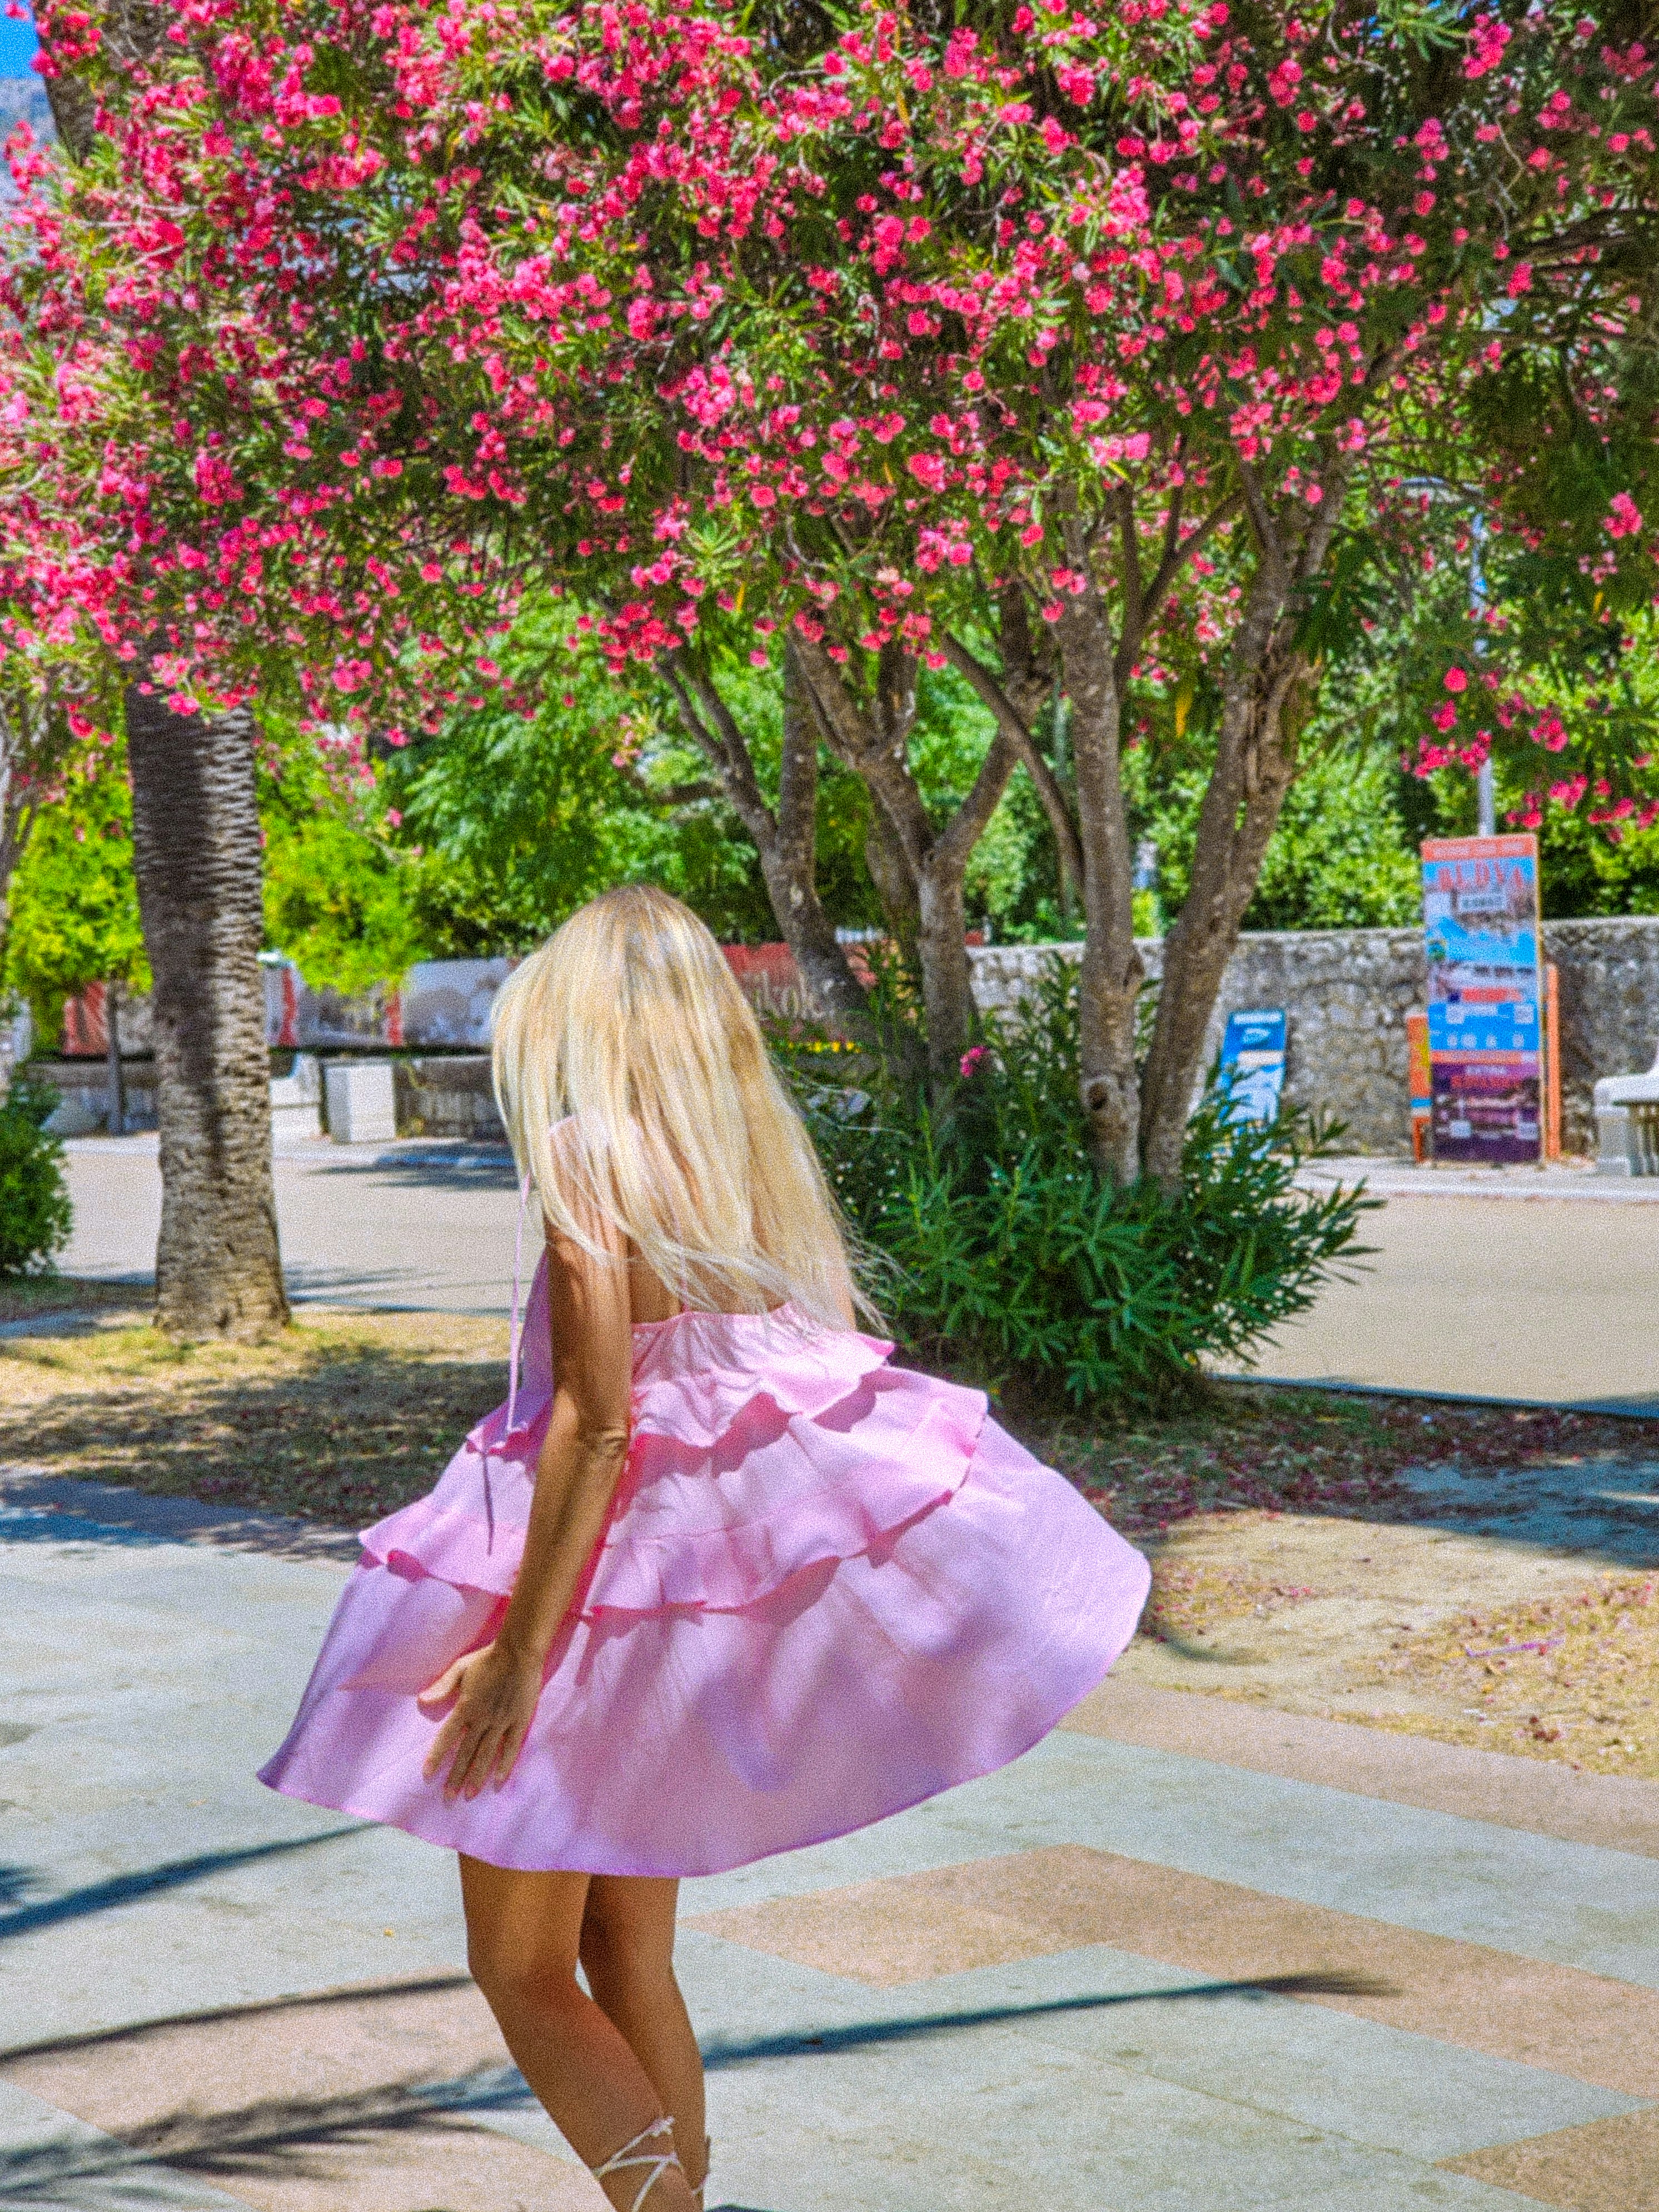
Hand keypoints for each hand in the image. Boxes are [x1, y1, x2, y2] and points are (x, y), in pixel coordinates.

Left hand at [418, 1640, 544, 1801]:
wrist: (519, 1652)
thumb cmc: (488, 1659)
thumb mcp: (460, 1668)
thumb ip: (442, 1687)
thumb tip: (421, 1702)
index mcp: (465, 1707)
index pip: (446, 1737)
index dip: (437, 1757)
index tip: (427, 1775)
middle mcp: (482, 1719)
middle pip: (466, 1752)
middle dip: (456, 1777)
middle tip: (448, 1798)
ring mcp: (502, 1722)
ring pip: (487, 1755)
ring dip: (476, 1776)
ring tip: (469, 1796)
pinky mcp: (519, 1721)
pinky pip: (511, 1747)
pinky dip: (504, 1765)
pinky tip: (498, 1782)